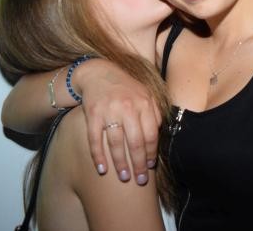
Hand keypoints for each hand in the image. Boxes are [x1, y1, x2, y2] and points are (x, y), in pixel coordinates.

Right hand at [75, 58, 161, 184]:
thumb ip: (154, 114)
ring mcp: (109, 110)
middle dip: (138, 164)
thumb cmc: (126, 88)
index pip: (151, 134)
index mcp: (144, 103)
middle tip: (139, 180)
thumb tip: (159, 137)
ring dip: (120, 163)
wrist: (99, 73)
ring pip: (116, 143)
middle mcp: (128, 107)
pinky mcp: (92, 114)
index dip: (151, 153)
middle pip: (136, 142)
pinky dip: (98, 155)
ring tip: (124, 177)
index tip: (150, 166)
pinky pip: (95, 139)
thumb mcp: (145, 95)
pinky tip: (102, 168)